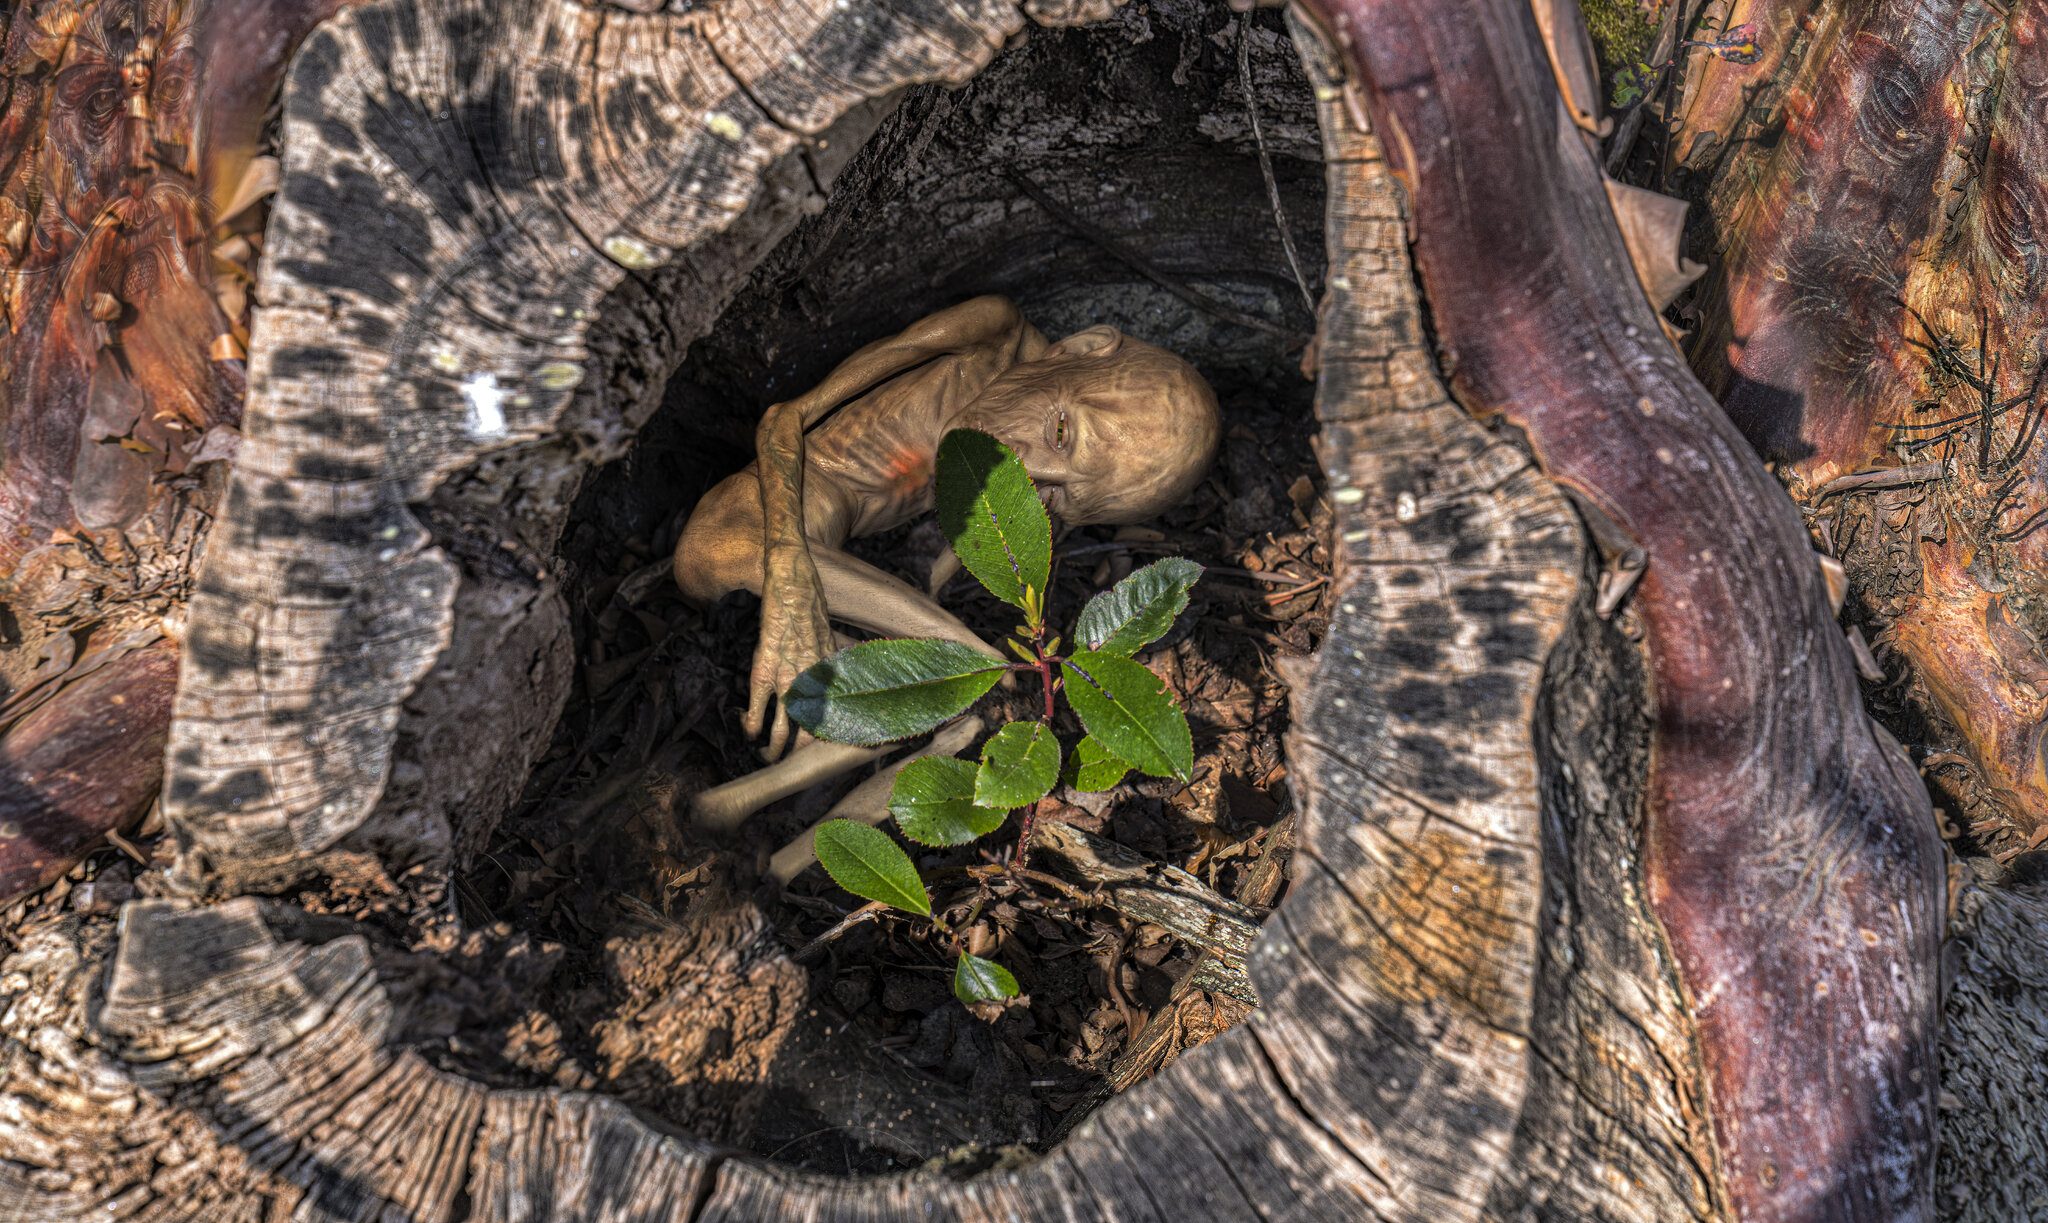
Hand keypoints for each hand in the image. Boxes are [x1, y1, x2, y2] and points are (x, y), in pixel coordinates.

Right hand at [748, 536, 834, 759]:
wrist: (794, 585)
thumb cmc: (813, 612)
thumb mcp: (832, 644)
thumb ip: (836, 667)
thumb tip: (849, 682)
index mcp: (831, 680)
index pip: (836, 723)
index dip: (832, 744)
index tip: (827, 758)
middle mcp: (813, 684)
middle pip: (809, 736)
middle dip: (800, 757)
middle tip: (792, 766)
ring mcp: (788, 678)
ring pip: (782, 730)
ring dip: (773, 750)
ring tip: (767, 757)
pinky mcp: (764, 669)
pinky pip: (757, 708)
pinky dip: (750, 725)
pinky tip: (747, 730)